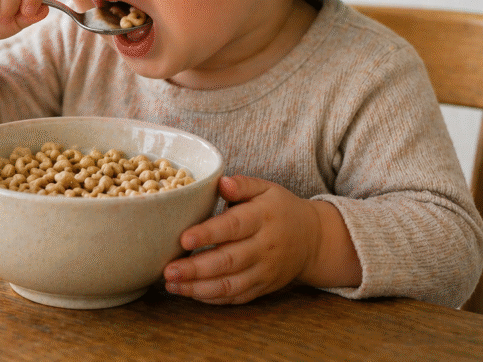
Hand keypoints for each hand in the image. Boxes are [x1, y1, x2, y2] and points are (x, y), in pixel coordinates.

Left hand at [162, 175, 322, 304]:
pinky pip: (237, 297)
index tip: (183, 239)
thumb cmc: (279, 209)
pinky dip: (213, 299)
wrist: (314, 239)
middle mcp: (264, 248)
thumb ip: (242, 185)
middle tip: (168, 270)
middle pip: (228, 261)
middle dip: (196, 269)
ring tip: (171, 285)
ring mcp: (264, 271)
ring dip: (199, 288)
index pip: (233, 227)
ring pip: (230, 285)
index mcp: (262, 218)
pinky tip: (190, 293)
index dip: (208, 234)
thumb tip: (221, 182)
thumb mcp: (266, 188)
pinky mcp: (263, 288)